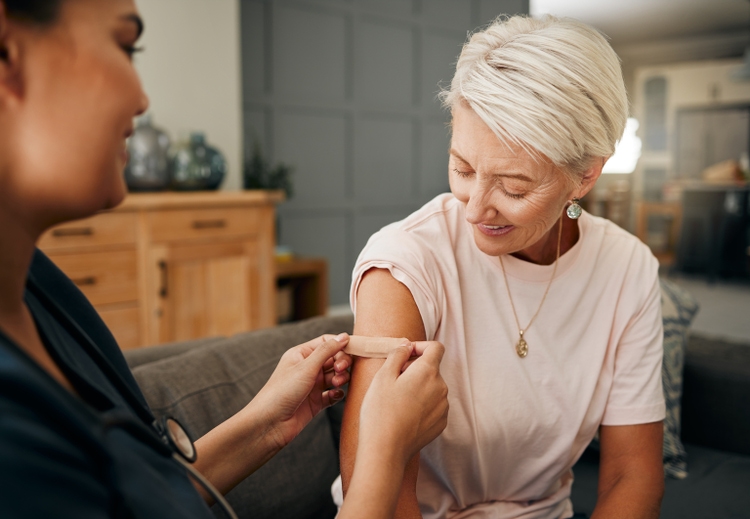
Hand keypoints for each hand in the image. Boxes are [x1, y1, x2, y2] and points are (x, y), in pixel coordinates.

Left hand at [248, 333, 351, 448]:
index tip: (354, 349)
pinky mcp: (315, 402)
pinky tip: (334, 395)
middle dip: (342, 363)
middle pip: (334, 359)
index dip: (340, 345)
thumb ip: (327, 350)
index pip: (326, 342)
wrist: (269, 424)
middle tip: (341, 370)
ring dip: (341, 378)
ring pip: (335, 376)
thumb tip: (344, 336)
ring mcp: (312, 386)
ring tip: (337, 384)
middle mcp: (307, 368)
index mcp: (301, 355)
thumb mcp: (306, 367)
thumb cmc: (281, 392)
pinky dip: (337, 394)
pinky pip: (333, 394)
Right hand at [358, 341, 448, 464]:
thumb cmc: (380, 412)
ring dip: (418, 387)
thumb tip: (407, 346)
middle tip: (393, 380)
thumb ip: (397, 354)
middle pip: (432, 368)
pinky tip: (404, 414)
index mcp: (428, 372)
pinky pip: (434, 405)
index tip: (406, 354)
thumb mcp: (383, 376)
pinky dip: (422, 404)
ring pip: (433, 388)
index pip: (435, 348)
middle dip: (415, 369)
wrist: (385, 450)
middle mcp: (441, 388)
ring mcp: (443, 407)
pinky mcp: (440, 423)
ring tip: (397, 400)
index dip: (420, 346)